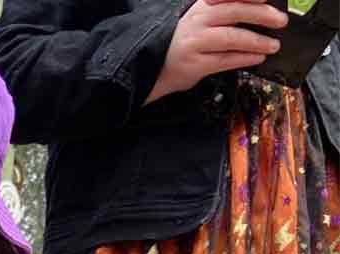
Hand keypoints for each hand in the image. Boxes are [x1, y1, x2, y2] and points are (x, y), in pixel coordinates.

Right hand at [145, 0, 288, 104]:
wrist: (151, 68)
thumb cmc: (180, 45)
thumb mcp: (198, 21)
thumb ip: (224, 14)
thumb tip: (261, 12)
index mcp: (200, 7)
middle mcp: (196, 21)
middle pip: (234, 11)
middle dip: (262, 15)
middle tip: (280, 21)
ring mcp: (194, 42)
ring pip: (232, 37)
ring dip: (257, 41)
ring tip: (272, 45)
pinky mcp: (193, 64)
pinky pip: (225, 60)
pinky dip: (244, 58)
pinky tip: (256, 58)